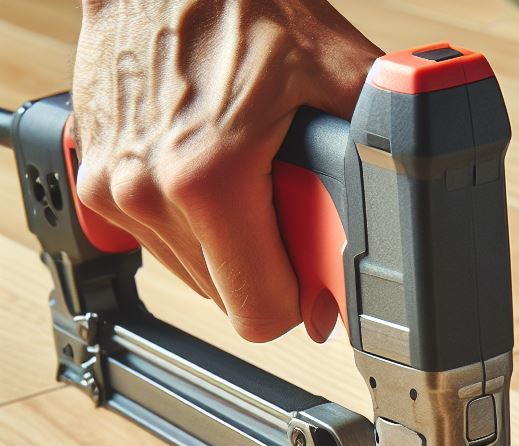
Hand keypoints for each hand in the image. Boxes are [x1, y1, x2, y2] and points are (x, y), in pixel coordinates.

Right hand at [72, 0, 379, 340]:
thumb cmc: (245, 2)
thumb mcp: (339, 72)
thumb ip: (380, 156)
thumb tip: (398, 222)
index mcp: (207, 182)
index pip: (261, 315)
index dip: (300, 300)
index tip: (313, 271)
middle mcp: (147, 192)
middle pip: (230, 296)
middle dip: (267, 264)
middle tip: (284, 199)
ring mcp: (112, 188)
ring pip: (195, 273)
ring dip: (228, 242)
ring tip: (246, 174)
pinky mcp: (93, 177)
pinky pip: (159, 239)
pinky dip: (190, 221)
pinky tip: (209, 169)